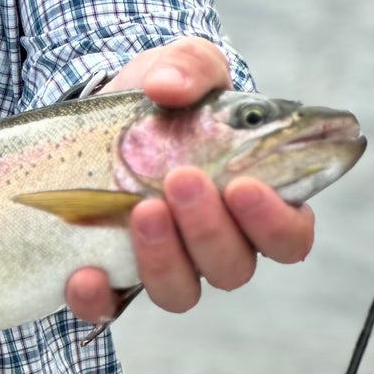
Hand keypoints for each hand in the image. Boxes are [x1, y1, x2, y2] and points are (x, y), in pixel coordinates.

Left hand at [63, 38, 315, 324]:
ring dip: (164, 258)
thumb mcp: (181, 66)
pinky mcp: (110, 277)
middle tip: (181, 180)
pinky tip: (84, 272)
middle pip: (234, 267)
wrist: (99, 115)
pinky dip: (98, 297)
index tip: (243, 186)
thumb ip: (190, 66)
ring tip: (142, 210)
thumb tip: (168, 86)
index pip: (290, 235)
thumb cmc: (162, 97)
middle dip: (210, 228)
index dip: (275, 222)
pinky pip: (110, 308)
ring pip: (181, 292)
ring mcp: (164, 264)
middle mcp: (215, 242)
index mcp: (252, 199)